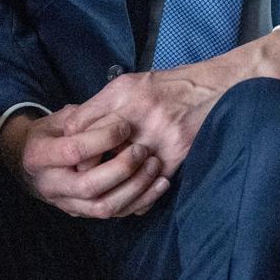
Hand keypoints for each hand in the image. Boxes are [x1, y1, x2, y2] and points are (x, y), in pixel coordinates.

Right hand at [0, 108, 168, 218]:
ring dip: (135, 189)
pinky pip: (115, 214)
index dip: (101, 139)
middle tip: (142, 149)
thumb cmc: (50, 135)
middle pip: (89, 186)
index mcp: (39, 156)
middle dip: (121, 169)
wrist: (31, 166)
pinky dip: (140, 201)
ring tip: (155, 167)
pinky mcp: (84, 213)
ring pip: (104, 207)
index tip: (124, 127)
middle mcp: (51, 185)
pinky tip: (159, 185)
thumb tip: (111, 117)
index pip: (73, 151)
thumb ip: (81, 118)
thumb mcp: (57, 119)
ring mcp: (67, 203)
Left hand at [58, 64, 229, 177]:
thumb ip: (100, 105)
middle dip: (86, 166)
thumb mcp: (126, 84)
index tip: (72, 154)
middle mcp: (137, 113)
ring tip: (106, 185)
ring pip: (121, 171)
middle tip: (83, 174)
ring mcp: (157, 136)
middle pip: (96, 150)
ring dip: (112, 181)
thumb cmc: (163, 87)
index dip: (71, 144)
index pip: (79, 124)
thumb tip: (72, 128)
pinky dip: (139, 194)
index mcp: (121, 93)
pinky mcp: (174, 155)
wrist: (208, 90)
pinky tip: (132, 193)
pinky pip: (149, 183)